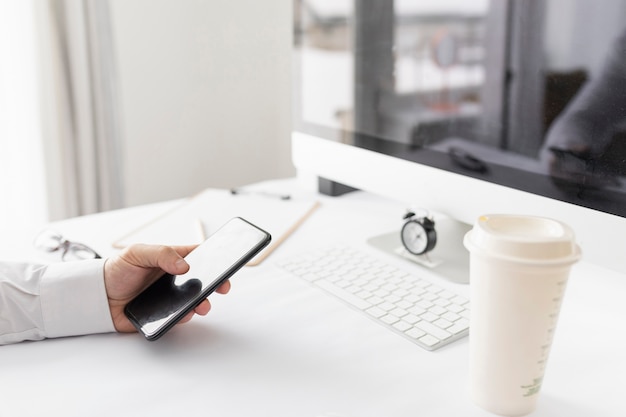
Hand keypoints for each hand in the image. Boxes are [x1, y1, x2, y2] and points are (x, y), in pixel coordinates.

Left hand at [103, 244, 230, 332]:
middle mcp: (174, 279)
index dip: (214, 260)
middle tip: (222, 287)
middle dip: (214, 285)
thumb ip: (161, 254)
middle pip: (201, 281)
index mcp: (171, 260)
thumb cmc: (116, 270)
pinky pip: (178, 317)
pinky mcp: (162, 315)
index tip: (225, 265)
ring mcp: (169, 298)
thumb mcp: (136, 252)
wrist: (96, 297)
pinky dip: (184, 317)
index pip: (199, 257)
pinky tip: (185, 313)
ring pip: (193, 301)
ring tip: (202, 305)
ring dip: (202, 303)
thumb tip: (185, 265)